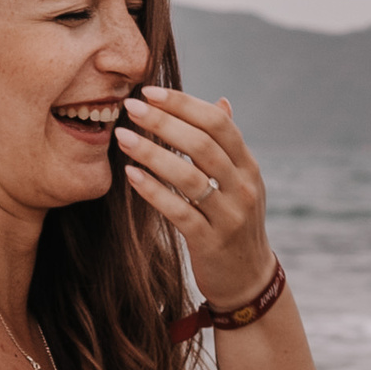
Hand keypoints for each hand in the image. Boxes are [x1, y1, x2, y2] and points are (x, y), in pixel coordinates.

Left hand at [115, 87, 274, 310]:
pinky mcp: (210, 241)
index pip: (219, 124)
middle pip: (202, 145)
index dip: (184, 104)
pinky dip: (153, 191)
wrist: (248, 278)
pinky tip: (130, 175)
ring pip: (188, 177)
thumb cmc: (234, 221)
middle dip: (164, 122)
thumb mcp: (240, 181)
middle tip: (130, 107)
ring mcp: (229, 215)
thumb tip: (220, 102)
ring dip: (152, 153)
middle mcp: (243, 187)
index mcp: (248, 166)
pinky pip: (178, 211)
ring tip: (122, 136)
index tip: (150, 91)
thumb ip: (227, 145)